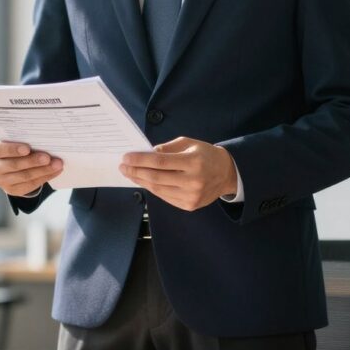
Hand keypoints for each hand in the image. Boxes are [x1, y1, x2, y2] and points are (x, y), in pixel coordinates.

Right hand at [0, 138, 62, 196]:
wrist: (12, 160)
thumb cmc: (14, 144)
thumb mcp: (13, 139)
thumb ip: (21, 138)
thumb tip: (43, 138)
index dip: (12, 150)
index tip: (27, 148)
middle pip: (14, 165)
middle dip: (33, 161)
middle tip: (48, 157)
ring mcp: (0, 180)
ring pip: (24, 176)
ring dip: (43, 170)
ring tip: (57, 164)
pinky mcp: (11, 190)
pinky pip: (30, 185)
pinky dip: (45, 177)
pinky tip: (55, 171)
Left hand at [119, 137, 237, 211]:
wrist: (227, 173)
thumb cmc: (205, 155)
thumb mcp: (188, 143)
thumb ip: (167, 148)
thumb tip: (146, 154)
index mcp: (193, 162)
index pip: (160, 162)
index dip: (140, 160)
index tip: (126, 157)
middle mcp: (193, 181)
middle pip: (156, 178)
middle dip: (136, 171)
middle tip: (123, 166)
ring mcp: (191, 196)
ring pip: (158, 189)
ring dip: (141, 181)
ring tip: (130, 173)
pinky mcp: (189, 205)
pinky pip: (165, 197)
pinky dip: (152, 189)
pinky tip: (144, 181)